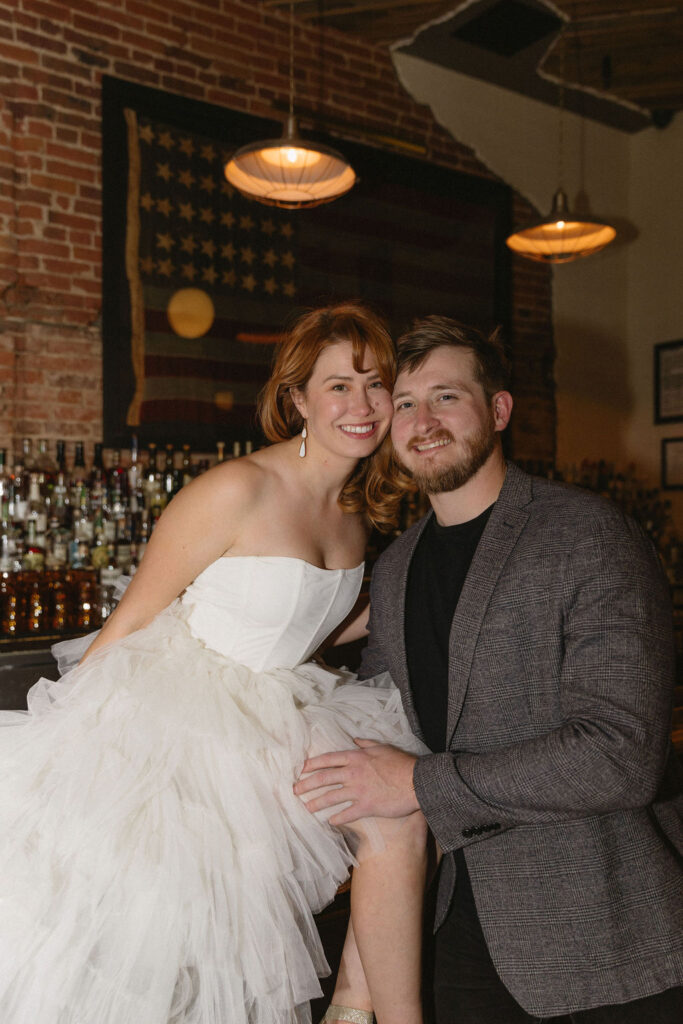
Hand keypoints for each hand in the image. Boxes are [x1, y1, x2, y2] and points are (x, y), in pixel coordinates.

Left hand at [293, 739, 419, 824]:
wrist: (417, 781)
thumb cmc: (401, 763)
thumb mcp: (383, 747)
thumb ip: (366, 743)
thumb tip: (355, 739)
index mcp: (356, 757)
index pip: (328, 759)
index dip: (313, 764)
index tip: (301, 769)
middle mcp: (353, 773)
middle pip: (324, 778)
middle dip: (307, 784)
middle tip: (295, 790)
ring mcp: (359, 790)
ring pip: (331, 797)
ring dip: (317, 803)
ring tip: (307, 807)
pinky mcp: (367, 806)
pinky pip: (347, 813)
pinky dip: (338, 818)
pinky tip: (330, 822)